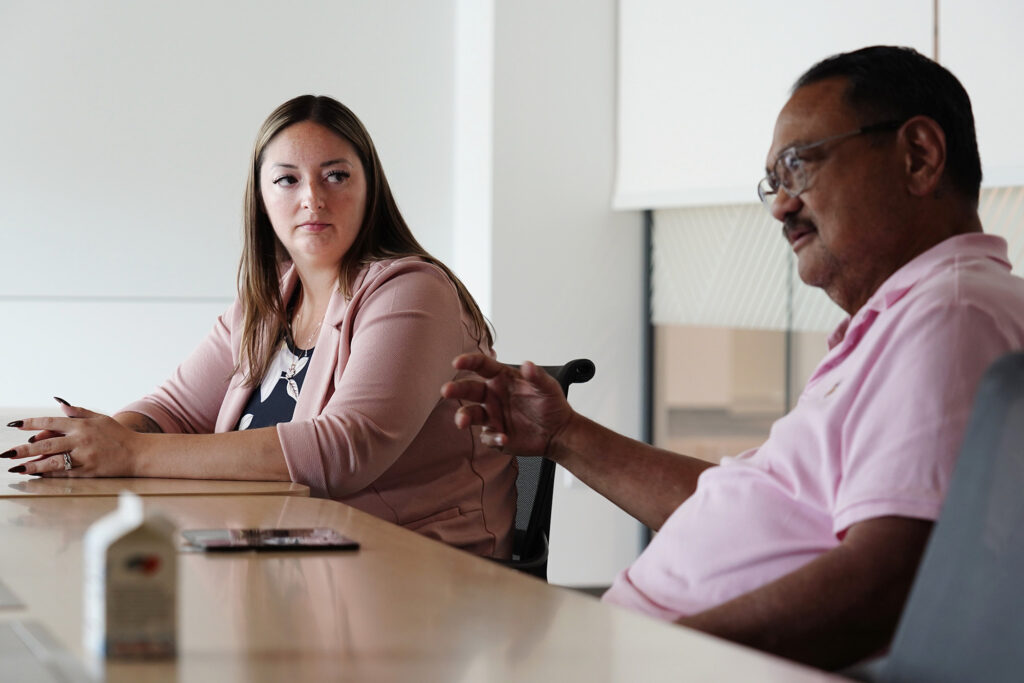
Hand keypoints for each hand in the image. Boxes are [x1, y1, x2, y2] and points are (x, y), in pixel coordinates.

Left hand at [3, 401, 140, 476]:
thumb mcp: (100, 418)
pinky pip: (64, 474)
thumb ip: (79, 412)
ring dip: (33, 465)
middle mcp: (81, 441)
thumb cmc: (118, 435)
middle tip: (7, 453)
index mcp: (82, 426)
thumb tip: (59, 404)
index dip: (31, 423)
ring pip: (53, 462)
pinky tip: (37, 475)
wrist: (137, 453)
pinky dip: (49, 475)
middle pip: (47, 445)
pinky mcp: (88, 471)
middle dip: (24, 449)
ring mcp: (84, 457)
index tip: (14, 425)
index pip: (51, 423)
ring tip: (17, 468)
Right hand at [441, 353, 572, 457]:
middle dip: (455, 389)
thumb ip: (537, 377)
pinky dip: (492, 437)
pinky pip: (487, 436)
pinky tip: (503, 437)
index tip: (457, 362)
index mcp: (502, 378)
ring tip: (462, 422)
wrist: (558, 432)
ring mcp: (492, 416)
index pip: (482, 366)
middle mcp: (492, 395)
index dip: (469, 362)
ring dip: (463, 417)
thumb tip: (527, 364)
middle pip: (469, 389)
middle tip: (446, 390)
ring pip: (470, 414)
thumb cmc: (551, 405)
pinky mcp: (495, 434)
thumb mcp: (548, 388)